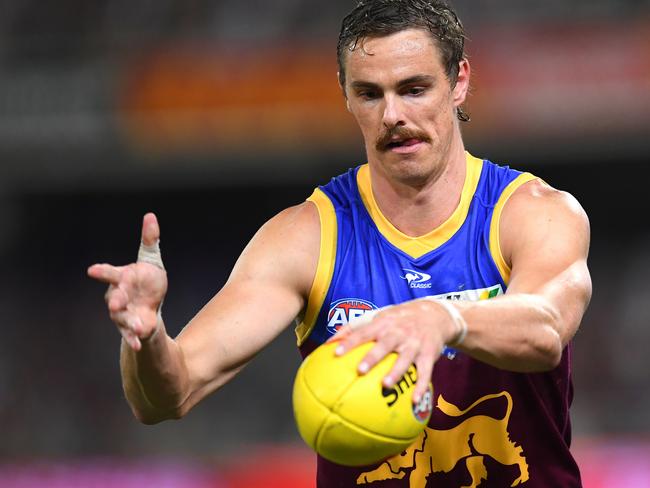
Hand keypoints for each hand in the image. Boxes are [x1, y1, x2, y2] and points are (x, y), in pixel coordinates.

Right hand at [87, 213, 167, 350]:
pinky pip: (130, 334)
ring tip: (139, 327)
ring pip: (121, 318)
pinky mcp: (130, 327)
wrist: (151, 303)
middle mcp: (118, 295)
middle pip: (113, 298)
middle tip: (115, 304)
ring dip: (128, 323)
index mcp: (122, 277)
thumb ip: (150, 240)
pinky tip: (139, 343)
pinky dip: (134, 338)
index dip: (102, 271)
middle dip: (115, 301)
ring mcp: (122, 313)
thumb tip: (150, 216)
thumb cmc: (146, 278)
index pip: (110, 273)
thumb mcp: (151, 259)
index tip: (92, 270)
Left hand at [332, 299, 458, 402]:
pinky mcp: (428, 354)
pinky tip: (415, 400)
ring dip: (396, 372)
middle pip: (384, 345)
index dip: (349, 342)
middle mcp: (398, 332)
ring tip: (386, 385)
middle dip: (372, 357)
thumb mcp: (378, 317)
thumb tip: (328, 343)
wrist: (435, 314)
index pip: (363, 332)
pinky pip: (425, 372)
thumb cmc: (399, 319)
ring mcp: (414, 343)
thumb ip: (353, 329)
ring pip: (404, 359)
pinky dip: (421, 386)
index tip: (336, 352)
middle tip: (360, 370)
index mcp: (383, 324)